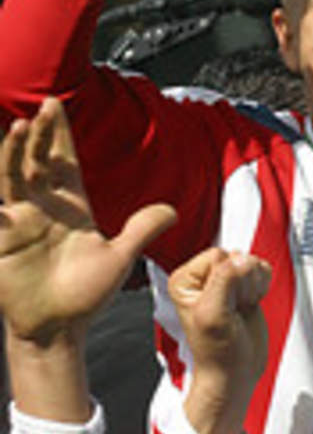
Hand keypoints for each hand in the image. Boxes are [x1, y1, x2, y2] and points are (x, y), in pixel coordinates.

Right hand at [0, 99, 175, 343]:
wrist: (58, 329)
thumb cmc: (87, 295)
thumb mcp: (120, 257)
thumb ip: (142, 229)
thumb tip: (173, 210)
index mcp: (72, 206)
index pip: (64, 160)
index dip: (60, 134)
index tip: (56, 104)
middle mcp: (44, 208)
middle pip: (38, 161)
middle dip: (40, 134)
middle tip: (43, 107)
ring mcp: (21, 222)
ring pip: (13, 178)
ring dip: (14, 154)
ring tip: (20, 128)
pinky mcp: (2, 241)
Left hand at [168, 247, 271, 433]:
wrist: (235, 372)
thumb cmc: (217, 352)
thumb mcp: (214, 315)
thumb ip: (225, 281)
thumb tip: (242, 260)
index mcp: (185, 280)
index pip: (218, 255)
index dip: (228, 279)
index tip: (225, 303)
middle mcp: (204, 277)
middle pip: (237, 255)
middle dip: (243, 282)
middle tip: (234, 307)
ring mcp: (226, 280)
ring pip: (252, 261)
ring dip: (253, 285)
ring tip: (241, 308)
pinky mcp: (245, 286)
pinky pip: (263, 269)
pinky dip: (263, 286)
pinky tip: (250, 304)